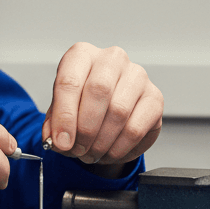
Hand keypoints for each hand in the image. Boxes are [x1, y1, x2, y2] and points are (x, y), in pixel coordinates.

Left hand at [44, 43, 162, 172]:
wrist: (109, 111)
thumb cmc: (82, 105)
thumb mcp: (60, 113)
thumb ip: (55, 126)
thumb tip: (57, 141)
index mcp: (82, 55)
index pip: (70, 81)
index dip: (64, 116)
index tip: (62, 142)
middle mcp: (111, 58)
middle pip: (98, 90)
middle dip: (85, 129)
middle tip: (78, 150)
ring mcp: (137, 75)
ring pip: (119, 111)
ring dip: (102, 142)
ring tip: (92, 153)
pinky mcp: (155, 97)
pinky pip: (136, 128)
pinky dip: (119, 148)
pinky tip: (109, 152)